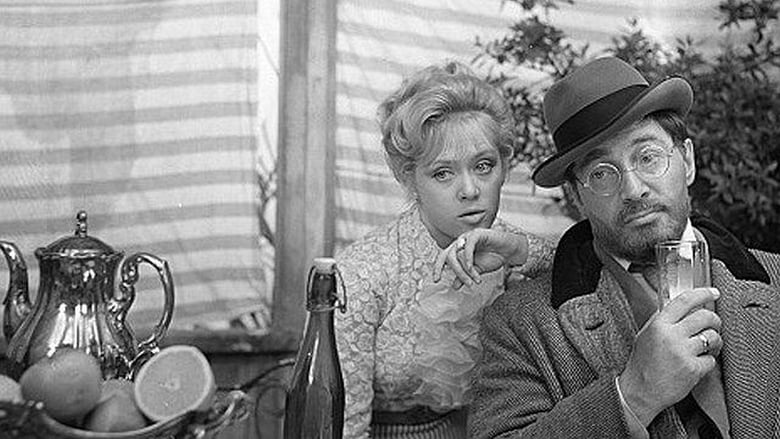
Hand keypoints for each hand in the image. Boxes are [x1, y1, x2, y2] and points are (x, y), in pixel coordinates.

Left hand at [432, 228, 528, 287]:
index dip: (437, 268)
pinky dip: (468, 259)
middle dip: (455, 272)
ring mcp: (467, 237)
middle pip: (448, 256)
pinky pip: (468, 246)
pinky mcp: (476, 233)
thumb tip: (454, 286)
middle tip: (465, 283)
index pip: (443, 257)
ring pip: (457, 253)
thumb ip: (465, 276)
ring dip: (463, 270)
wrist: (510, 251)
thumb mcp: (476, 270)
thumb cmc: (493, 257)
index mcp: (458, 250)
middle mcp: (460, 242)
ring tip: (473, 281)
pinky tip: (473, 269)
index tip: (436, 280)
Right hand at [618, 287, 721, 425]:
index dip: (703, 293)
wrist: (641, 391)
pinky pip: (712, 359)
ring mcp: (683, 352)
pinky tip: (698, 363)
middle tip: (714, 324)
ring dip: (714, 341)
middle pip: (705, 316)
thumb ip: (661, 320)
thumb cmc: (642, 364)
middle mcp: (671, 336)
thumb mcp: (645, 335)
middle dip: (714, 319)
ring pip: (713, 336)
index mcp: (659, 325)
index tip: (713, 293)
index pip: (685, 301)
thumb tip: (680, 308)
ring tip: (708, 346)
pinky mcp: (693, 369)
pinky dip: (708, 361)